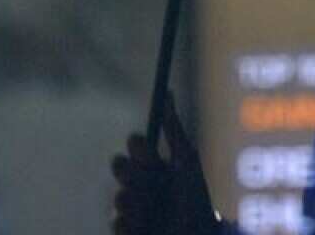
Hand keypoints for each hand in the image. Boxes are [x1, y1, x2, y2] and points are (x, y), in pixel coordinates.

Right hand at [111, 93, 218, 234]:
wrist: (198, 234)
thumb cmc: (197, 198)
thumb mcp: (187, 160)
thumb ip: (174, 129)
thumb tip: (168, 92)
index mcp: (153, 163)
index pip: (135, 145)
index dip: (140, 148)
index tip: (151, 155)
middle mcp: (140, 181)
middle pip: (118, 166)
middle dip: (131, 172)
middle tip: (148, 180)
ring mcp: (132, 205)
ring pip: (120, 196)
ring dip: (138, 201)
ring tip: (157, 209)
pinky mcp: (127, 228)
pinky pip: (116, 221)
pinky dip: (131, 223)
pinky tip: (147, 225)